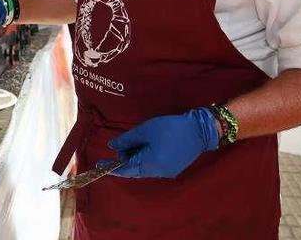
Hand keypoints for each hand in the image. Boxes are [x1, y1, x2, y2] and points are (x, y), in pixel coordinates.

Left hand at [96, 108, 219, 178]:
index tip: (99, 165)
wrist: (201, 130)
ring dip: (137, 156)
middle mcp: (158, 172)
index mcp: (150, 165)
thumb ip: (126, 140)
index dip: (111, 167)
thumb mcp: (145, 130)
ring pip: (144, 167)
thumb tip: (112, 146)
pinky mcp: (173, 168)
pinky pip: (154, 166)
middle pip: (134, 169)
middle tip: (125, 142)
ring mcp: (167, 172)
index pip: (125, 170)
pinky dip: (146, 157)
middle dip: (126, 157)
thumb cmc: (171, 128)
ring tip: (138, 141)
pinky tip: (148, 145)